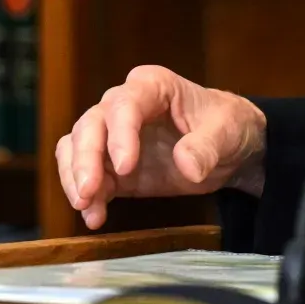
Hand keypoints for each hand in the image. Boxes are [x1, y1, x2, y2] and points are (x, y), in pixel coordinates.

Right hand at [57, 65, 268, 229]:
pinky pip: (83, 174)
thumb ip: (206, 147)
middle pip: (90, 125)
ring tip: (86, 206)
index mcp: (153, 86)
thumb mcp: (225, 132)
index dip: (120, 134)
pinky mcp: (109, 164)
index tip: (125, 167)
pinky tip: (95, 217)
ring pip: (75, 147)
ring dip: (75, 177)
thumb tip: (187, 166)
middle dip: (85, 159)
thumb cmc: (226, 126)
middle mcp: (124, 105)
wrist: (230, 148)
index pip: (125, 104)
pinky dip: (84, 195)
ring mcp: (112, 135)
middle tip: (89, 191)